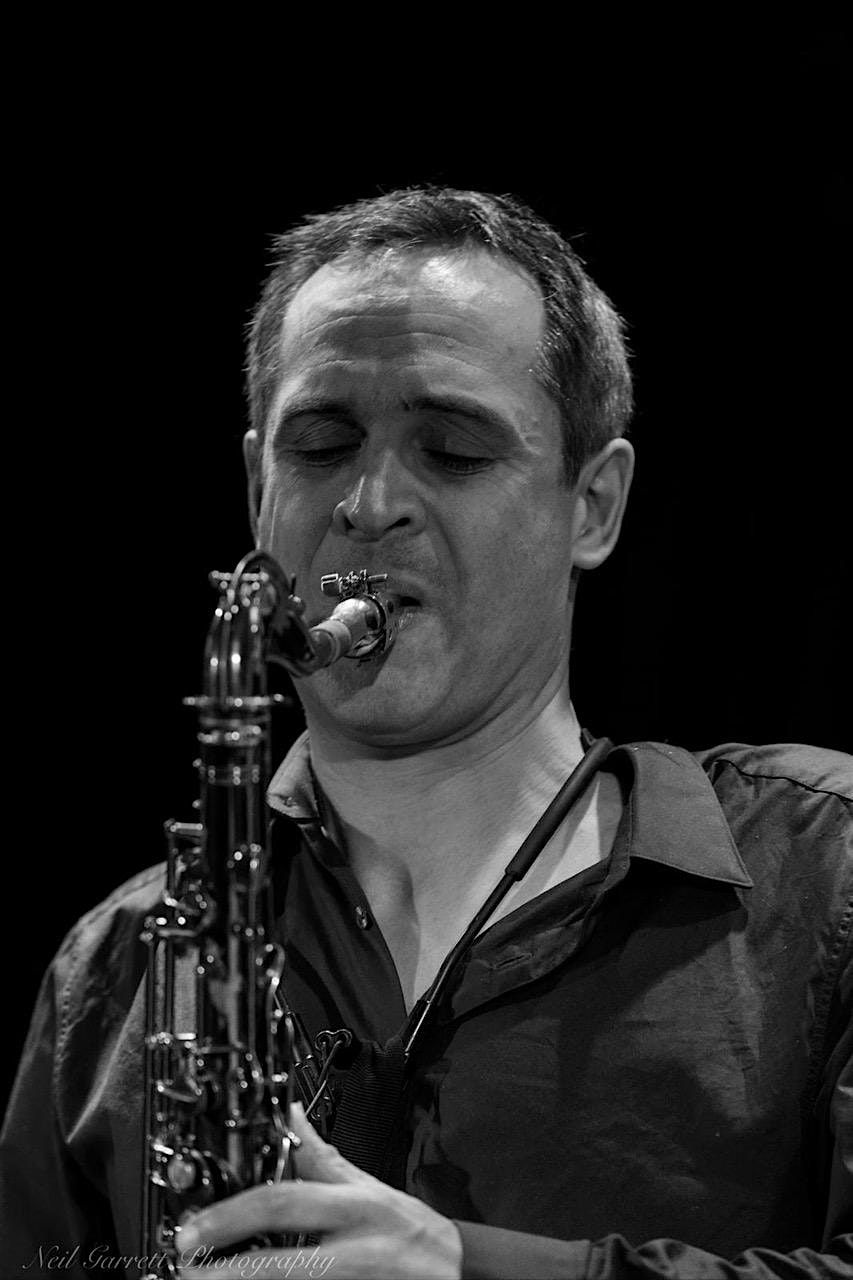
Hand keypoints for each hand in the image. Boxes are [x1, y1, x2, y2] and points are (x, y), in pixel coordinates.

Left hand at [177, 1104, 462, 1279]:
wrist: (458, 1273)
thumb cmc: (406, 1228)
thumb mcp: (367, 1185)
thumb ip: (321, 1158)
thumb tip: (287, 1113)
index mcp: (356, 1205)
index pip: (288, 1201)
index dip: (235, 1214)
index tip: (194, 1226)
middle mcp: (359, 1247)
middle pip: (287, 1260)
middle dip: (231, 1267)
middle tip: (186, 1266)